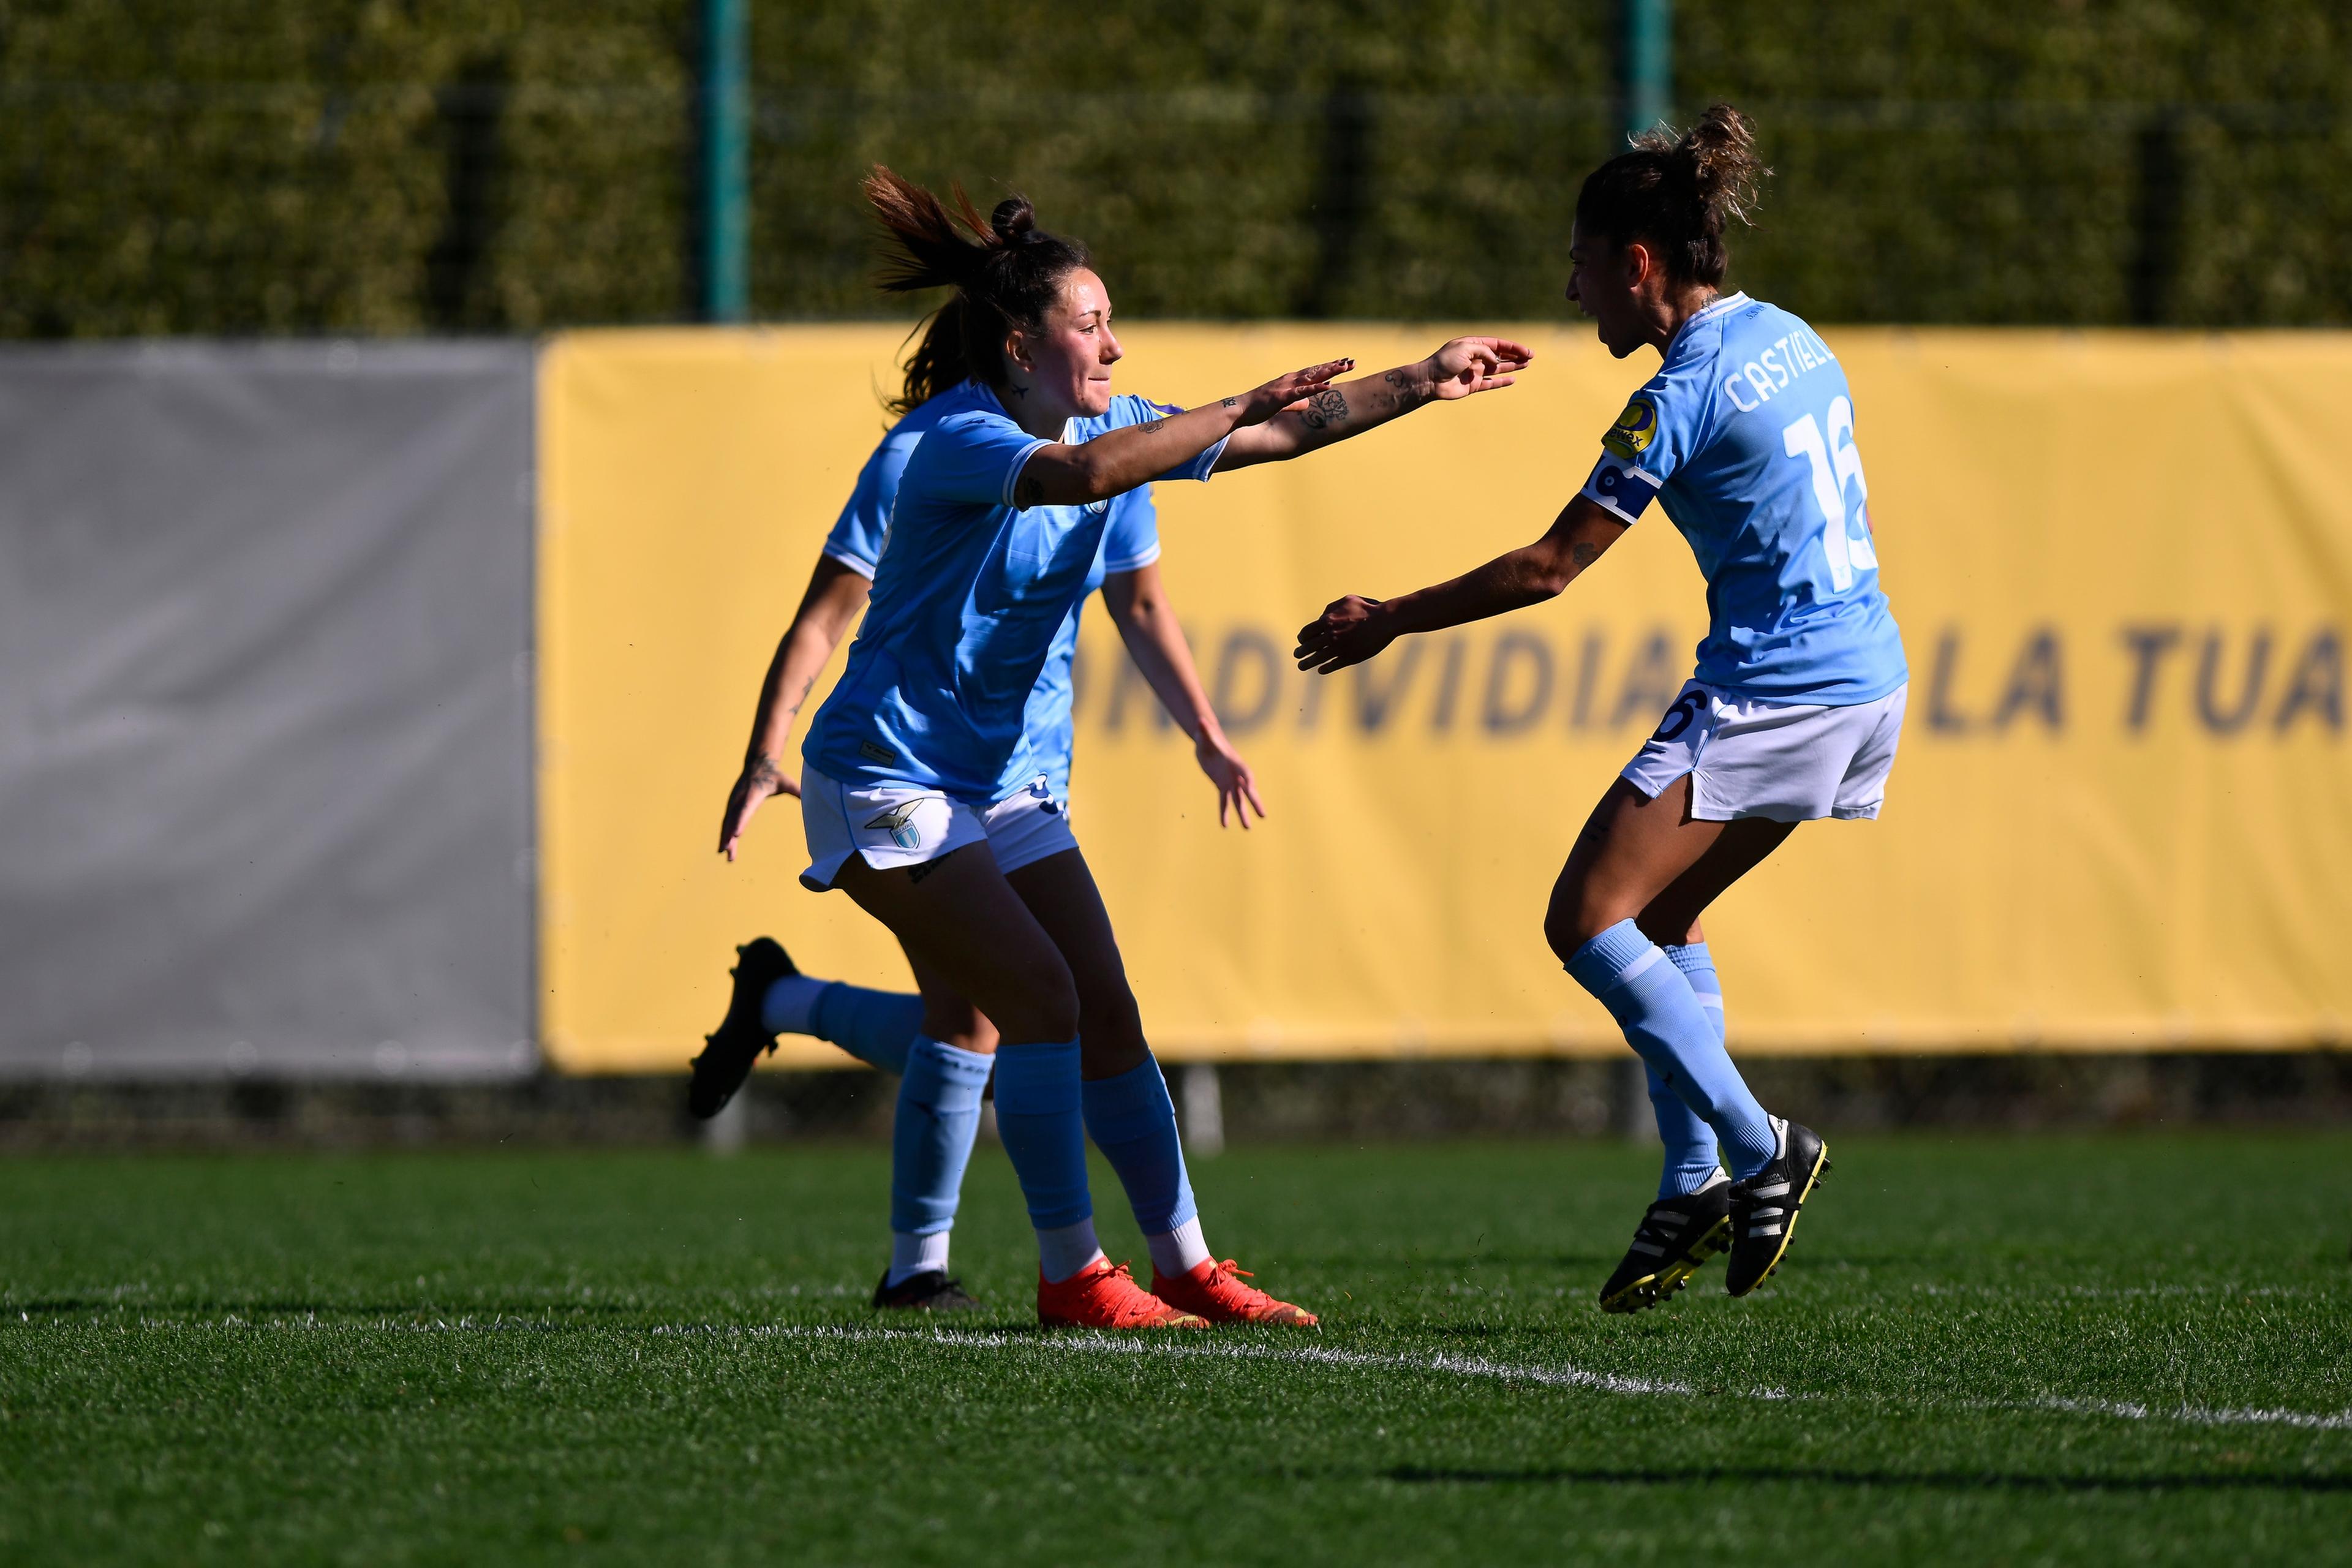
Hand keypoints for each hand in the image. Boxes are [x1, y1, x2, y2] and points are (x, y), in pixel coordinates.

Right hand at [718, 755, 796, 861]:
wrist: (758, 764)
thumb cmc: (774, 776)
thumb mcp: (786, 782)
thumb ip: (796, 791)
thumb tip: (809, 797)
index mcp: (753, 793)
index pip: (746, 809)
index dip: (741, 822)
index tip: (736, 834)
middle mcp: (740, 798)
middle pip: (733, 820)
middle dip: (729, 836)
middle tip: (728, 852)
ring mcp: (734, 802)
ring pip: (727, 823)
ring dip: (726, 839)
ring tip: (727, 856)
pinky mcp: (732, 806)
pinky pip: (726, 822)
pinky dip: (724, 835)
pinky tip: (724, 848)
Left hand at [1192, 727, 1266, 829]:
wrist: (1206, 741)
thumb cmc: (1207, 736)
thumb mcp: (1204, 734)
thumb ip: (1204, 730)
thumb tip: (1199, 720)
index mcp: (1234, 762)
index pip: (1245, 773)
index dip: (1248, 781)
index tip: (1252, 789)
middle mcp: (1235, 774)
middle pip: (1247, 790)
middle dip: (1255, 802)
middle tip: (1263, 815)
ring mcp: (1230, 781)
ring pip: (1238, 800)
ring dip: (1242, 814)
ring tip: (1247, 828)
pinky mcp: (1222, 786)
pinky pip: (1224, 801)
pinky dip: (1224, 812)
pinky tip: (1224, 825)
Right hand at [1232, 358, 1355, 424]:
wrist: (1240, 410)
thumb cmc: (1258, 408)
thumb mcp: (1281, 405)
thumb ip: (1295, 403)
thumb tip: (1307, 403)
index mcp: (1290, 381)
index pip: (1313, 372)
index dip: (1329, 367)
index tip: (1343, 363)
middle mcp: (1290, 380)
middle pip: (1316, 371)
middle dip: (1334, 366)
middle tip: (1351, 361)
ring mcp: (1286, 387)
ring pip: (1311, 377)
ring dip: (1329, 372)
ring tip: (1344, 367)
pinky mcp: (1282, 397)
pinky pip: (1302, 392)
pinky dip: (1315, 388)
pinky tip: (1328, 385)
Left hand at [1294, 594, 1397, 673]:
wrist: (1384, 620)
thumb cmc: (1367, 608)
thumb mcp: (1347, 600)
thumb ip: (1331, 608)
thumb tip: (1322, 616)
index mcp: (1327, 621)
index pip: (1306, 632)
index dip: (1302, 638)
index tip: (1301, 641)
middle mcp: (1330, 636)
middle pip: (1308, 646)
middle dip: (1300, 652)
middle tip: (1297, 655)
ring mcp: (1339, 648)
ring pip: (1317, 658)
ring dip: (1307, 663)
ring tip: (1301, 666)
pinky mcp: (1349, 657)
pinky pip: (1332, 665)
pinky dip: (1324, 668)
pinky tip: (1321, 670)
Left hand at [1420, 336, 1532, 400]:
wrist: (1430, 380)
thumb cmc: (1445, 361)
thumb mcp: (1466, 348)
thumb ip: (1484, 351)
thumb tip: (1496, 360)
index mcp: (1472, 345)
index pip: (1497, 344)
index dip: (1512, 347)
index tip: (1525, 351)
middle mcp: (1475, 357)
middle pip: (1500, 355)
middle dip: (1515, 356)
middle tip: (1530, 357)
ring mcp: (1474, 372)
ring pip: (1498, 369)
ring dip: (1512, 366)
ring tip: (1526, 365)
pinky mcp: (1473, 385)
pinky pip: (1491, 383)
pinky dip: (1501, 382)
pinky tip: (1513, 380)